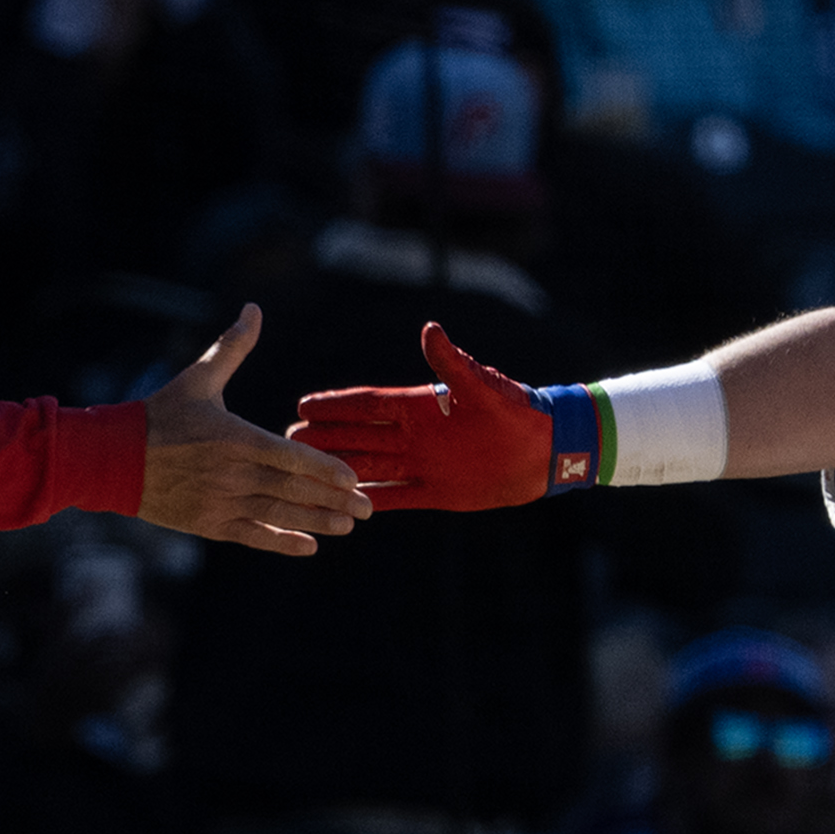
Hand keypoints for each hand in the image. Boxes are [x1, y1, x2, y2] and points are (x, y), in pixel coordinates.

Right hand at [136, 304, 371, 555]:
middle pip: (295, 491)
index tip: (355, 478)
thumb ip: (232, 347)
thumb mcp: (198, 378)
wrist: (112, 458)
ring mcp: (222, 501)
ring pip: (280, 515)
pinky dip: (282, 542)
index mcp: (236, 438)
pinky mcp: (209, 522)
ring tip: (348, 527)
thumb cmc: (159, 415)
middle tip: (369, 509)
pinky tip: (309, 547)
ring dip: (318, 522)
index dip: (327, 469)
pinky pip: (254, 535)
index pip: (293, 457)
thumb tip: (254, 308)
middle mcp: (234, 473)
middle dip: (336, 501)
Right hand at [290, 320, 554, 511]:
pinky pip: (397, 495)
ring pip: (370, 465)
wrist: (547, 449)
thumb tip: (431, 329)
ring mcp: (424, 462)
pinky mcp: (437, 491)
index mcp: (422, 405)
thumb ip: (453, 364)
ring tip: (303, 469)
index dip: (337, 405)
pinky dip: (372, 499)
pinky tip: (345, 504)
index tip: (303, 404)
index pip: (369, 404)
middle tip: (287, 438)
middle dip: (324, 437)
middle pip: (360, 435)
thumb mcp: (483, 387)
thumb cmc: (518, 410)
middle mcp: (416, 434)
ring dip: (338, 467)